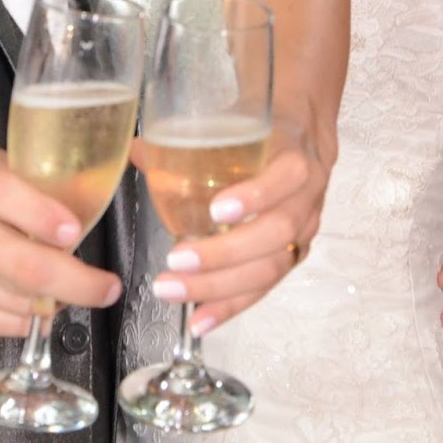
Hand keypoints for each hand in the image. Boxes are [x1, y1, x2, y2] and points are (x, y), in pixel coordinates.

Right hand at [0, 148, 122, 337]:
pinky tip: (33, 300)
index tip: (74, 231)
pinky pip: (9, 325)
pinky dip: (32, 317)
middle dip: (77, 282)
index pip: (3, 193)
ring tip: (67, 288)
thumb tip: (102, 198)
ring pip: (23, 302)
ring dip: (57, 301)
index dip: (41, 214)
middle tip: (106, 288)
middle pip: (24, 266)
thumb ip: (42, 183)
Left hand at [144, 123, 327, 336]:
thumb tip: (136, 151)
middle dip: (224, 253)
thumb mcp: (238, 122)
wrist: (305, 136)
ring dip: (220, 286)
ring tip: (174, 290)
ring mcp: (303, 232)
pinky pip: (264, 287)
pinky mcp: (293, 256)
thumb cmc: (263, 130)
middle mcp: (306, 199)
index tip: (215, 209)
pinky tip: (200, 321)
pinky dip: (230, 306)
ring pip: (270, 267)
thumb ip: (189, 136)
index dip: (255, 196)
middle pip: (275, 234)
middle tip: (176, 259)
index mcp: (294, 159)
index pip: (286, 178)